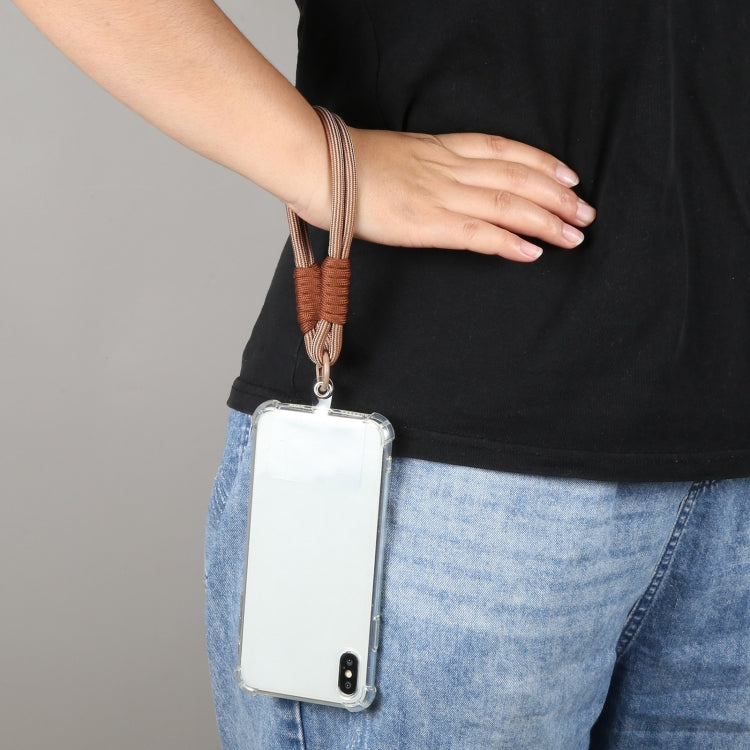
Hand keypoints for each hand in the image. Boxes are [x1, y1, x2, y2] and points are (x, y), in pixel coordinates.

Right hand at [293, 128, 595, 261]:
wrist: (316, 164)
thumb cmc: (344, 164)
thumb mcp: (391, 156)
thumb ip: (418, 168)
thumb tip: (428, 183)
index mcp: (439, 149)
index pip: (504, 151)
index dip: (541, 162)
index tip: (569, 175)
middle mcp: (449, 169)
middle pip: (517, 179)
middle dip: (557, 197)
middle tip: (586, 212)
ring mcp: (440, 195)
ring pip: (508, 205)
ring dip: (547, 221)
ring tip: (575, 234)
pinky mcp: (427, 224)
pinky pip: (479, 233)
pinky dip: (510, 242)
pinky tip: (534, 251)